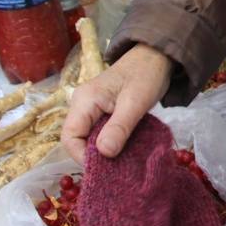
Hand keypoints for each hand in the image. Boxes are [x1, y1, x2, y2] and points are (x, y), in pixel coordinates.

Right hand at [62, 43, 171, 162]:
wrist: (156, 57)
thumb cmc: (146, 75)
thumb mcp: (135, 103)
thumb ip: (119, 127)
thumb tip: (103, 153)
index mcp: (84, 100)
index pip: (70, 137)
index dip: (82, 156)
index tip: (104, 169)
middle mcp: (82, 105)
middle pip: (78, 140)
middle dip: (94, 157)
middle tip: (116, 169)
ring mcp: (92, 109)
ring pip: (89, 139)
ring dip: (104, 152)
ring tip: (122, 162)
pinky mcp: (103, 113)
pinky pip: (100, 134)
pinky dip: (111, 144)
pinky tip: (125, 151)